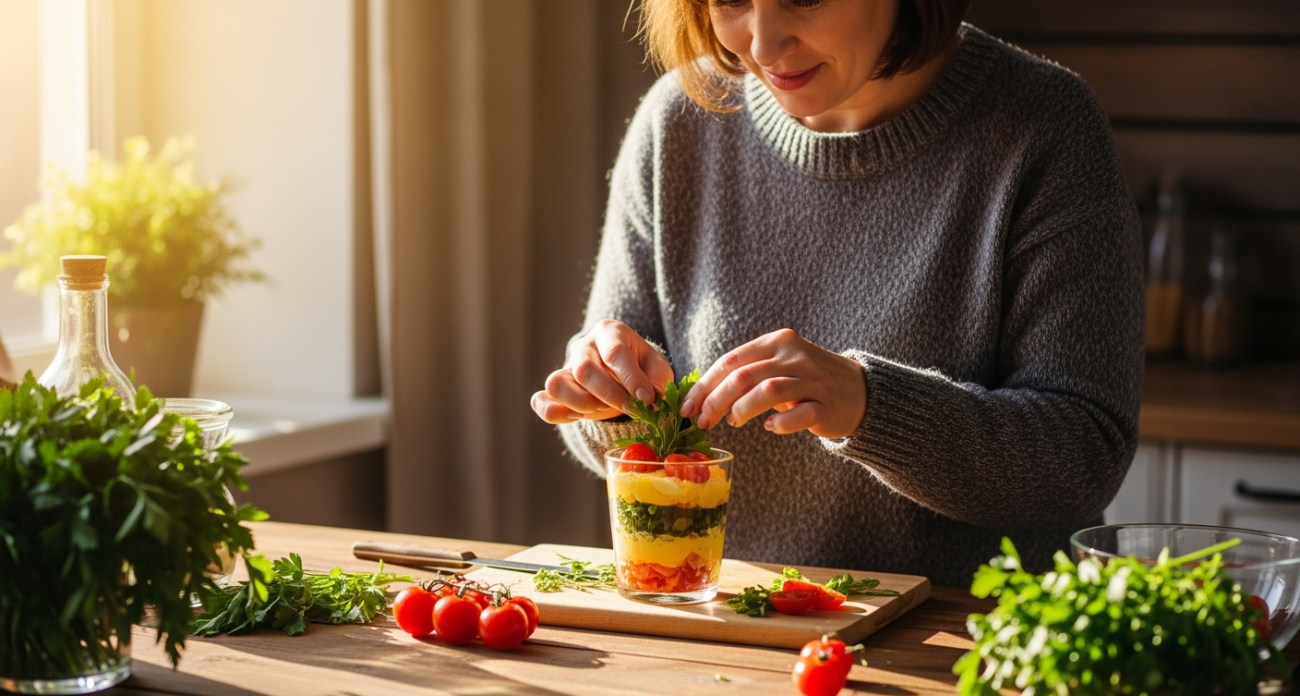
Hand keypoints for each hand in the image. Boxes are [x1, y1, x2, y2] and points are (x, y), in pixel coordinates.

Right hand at [531, 319, 674, 424]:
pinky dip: (552, 412)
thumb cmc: (642, 367)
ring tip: (603, 410)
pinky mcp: (557, 389)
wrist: (623, 373)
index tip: (647, 399)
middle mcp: (583, 346)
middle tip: (630, 409)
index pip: (614, 352)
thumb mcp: (657, 367)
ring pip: (557, 384)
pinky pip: (541, 400)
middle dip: (609, 395)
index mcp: (609, 332)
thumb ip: (658, 380)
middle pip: (584, 369)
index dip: (631, 378)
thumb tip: (653, 396)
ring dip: (582, 404)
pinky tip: (574, 417)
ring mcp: (566, 367)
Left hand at [680, 329, 866, 437]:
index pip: (731, 361)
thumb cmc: (808, 381)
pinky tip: (770, 427)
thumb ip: (747, 374)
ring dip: (742, 410)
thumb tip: (702, 396)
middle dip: (715, 401)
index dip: (705, 385)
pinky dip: (779, 423)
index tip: (687, 407)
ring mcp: (813, 380)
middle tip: (702, 422)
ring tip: (734, 421)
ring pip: (767, 391)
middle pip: (743, 376)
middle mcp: (794, 356)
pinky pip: (798, 414)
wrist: (861, 391)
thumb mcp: (779, 366)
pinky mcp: (827, 406)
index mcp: (777, 342)